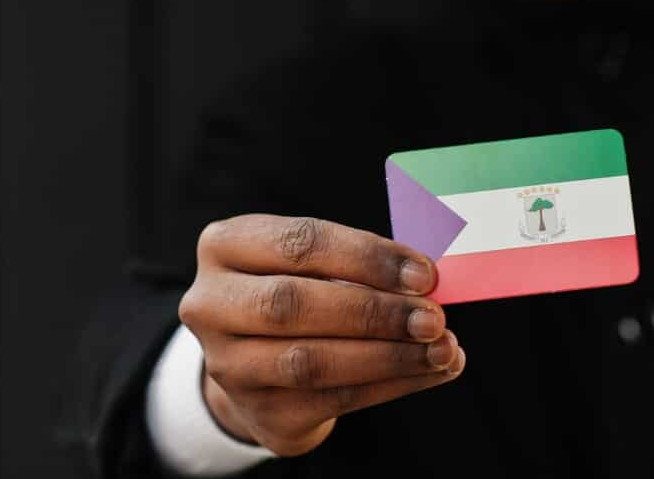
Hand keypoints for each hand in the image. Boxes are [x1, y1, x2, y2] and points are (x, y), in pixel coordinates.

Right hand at [178, 214, 465, 456]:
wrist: (259, 365)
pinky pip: (333, 400)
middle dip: (374, 310)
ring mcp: (228, 364)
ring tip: (441, 348)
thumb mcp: (313, 263)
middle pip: (294, 304)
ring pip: (312, 361)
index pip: (299, 243)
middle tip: (433, 316)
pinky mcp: (258, 411)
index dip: (366, 257)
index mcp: (224, 246)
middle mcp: (211, 304)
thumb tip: (424, 281)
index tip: (424, 273)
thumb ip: (358, 264)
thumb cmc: (299, 292)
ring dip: (389, 355)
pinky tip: (429, 372)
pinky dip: (391, 385)